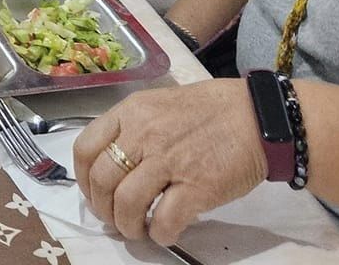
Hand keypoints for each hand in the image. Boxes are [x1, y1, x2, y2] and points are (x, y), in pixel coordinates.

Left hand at [74, 80, 266, 246]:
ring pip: (126, 203)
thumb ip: (133, 129)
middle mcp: (144, 134)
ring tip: (136, 229)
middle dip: (103, 209)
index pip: (85, 149)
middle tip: (115, 218)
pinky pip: (164, 221)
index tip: (94, 194)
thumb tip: (113, 165)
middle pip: (102, 180)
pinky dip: (158, 234)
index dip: (83, 180)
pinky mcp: (197, 187)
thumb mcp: (158, 105)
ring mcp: (169, 161)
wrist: (256, 116)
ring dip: (126, 226)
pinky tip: (163, 231)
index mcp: (131, 112)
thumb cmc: (209, 110)